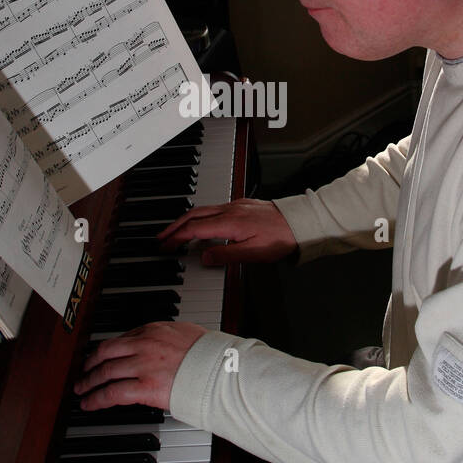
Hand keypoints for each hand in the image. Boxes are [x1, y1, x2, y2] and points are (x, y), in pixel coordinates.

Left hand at [73, 321, 208, 411]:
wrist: (221, 370)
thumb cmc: (210, 355)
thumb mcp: (186, 333)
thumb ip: (169, 337)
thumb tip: (164, 343)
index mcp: (154, 330)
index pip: (122, 338)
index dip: (107, 350)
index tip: (102, 356)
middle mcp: (144, 345)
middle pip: (106, 352)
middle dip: (90, 363)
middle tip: (84, 371)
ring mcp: (142, 366)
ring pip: (105, 372)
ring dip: (89, 381)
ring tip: (81, 389)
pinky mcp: (144, 387)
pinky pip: (112, 393)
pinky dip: (96, 398)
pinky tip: (89, 403)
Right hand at [157, 198, 298, 264]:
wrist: (301, 222)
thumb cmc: (281, 238)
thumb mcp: (254, 253)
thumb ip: (226, 255)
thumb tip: (204, 257)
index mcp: (229, 222)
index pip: (194, 229)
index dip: (176, 238)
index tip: (165, 246)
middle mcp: (230, 210)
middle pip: (193, 216)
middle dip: (174, 226)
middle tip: (161, 238)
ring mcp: (236, 206)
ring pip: (203, 210)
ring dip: (186, 220)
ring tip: (176, 232)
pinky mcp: (242, 205)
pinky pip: (214, 209)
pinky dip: (200, 217)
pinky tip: (202, 225)